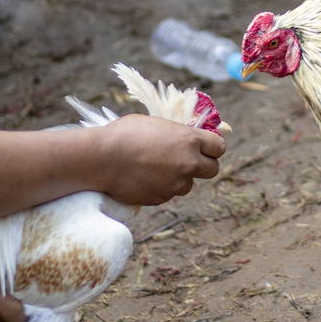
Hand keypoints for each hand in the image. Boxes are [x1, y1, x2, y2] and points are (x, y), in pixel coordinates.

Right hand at [96, 114, 224, 205]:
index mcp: (189, 140)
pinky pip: (168, 193)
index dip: (212, 147)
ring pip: (188, 184)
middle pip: (212, 170)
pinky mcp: (162, 198)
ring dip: (178, 178)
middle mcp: (188, 164)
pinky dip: (161, 187)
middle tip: (188, 161)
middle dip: (203, 165)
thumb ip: (175, 134)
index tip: (205, 148)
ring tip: (155, 168)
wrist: (101, 159)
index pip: (219, 147)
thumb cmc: (124, 134)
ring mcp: (175, 184)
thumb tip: (184, 138)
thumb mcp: (156, 124)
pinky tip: (143, 177)